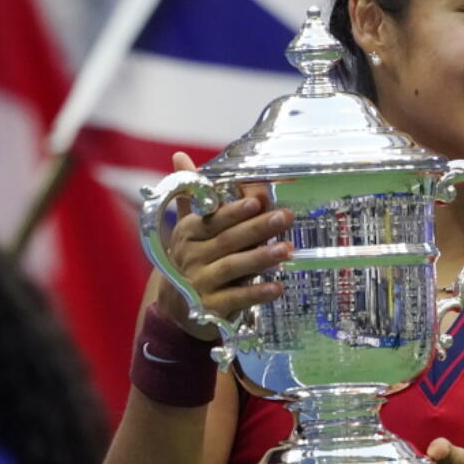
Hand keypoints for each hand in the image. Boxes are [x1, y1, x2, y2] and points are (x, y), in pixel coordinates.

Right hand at [155, 152, 293, 338]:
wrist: (176, 308)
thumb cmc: (192, 259)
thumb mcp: (189, 228)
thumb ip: (192, 195)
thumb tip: (180, 156)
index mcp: (188, 233)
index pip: (213, 219)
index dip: (234, 211)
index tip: (257, 200)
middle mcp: (192, 257)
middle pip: (227, 240)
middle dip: (257, 228)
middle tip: (285, 217)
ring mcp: (199, 283)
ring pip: (232, 267)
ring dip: (260, 258)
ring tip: (287, 249)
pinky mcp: (209, 308)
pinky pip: (235, 298)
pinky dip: (256, 293)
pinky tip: (277, 287)